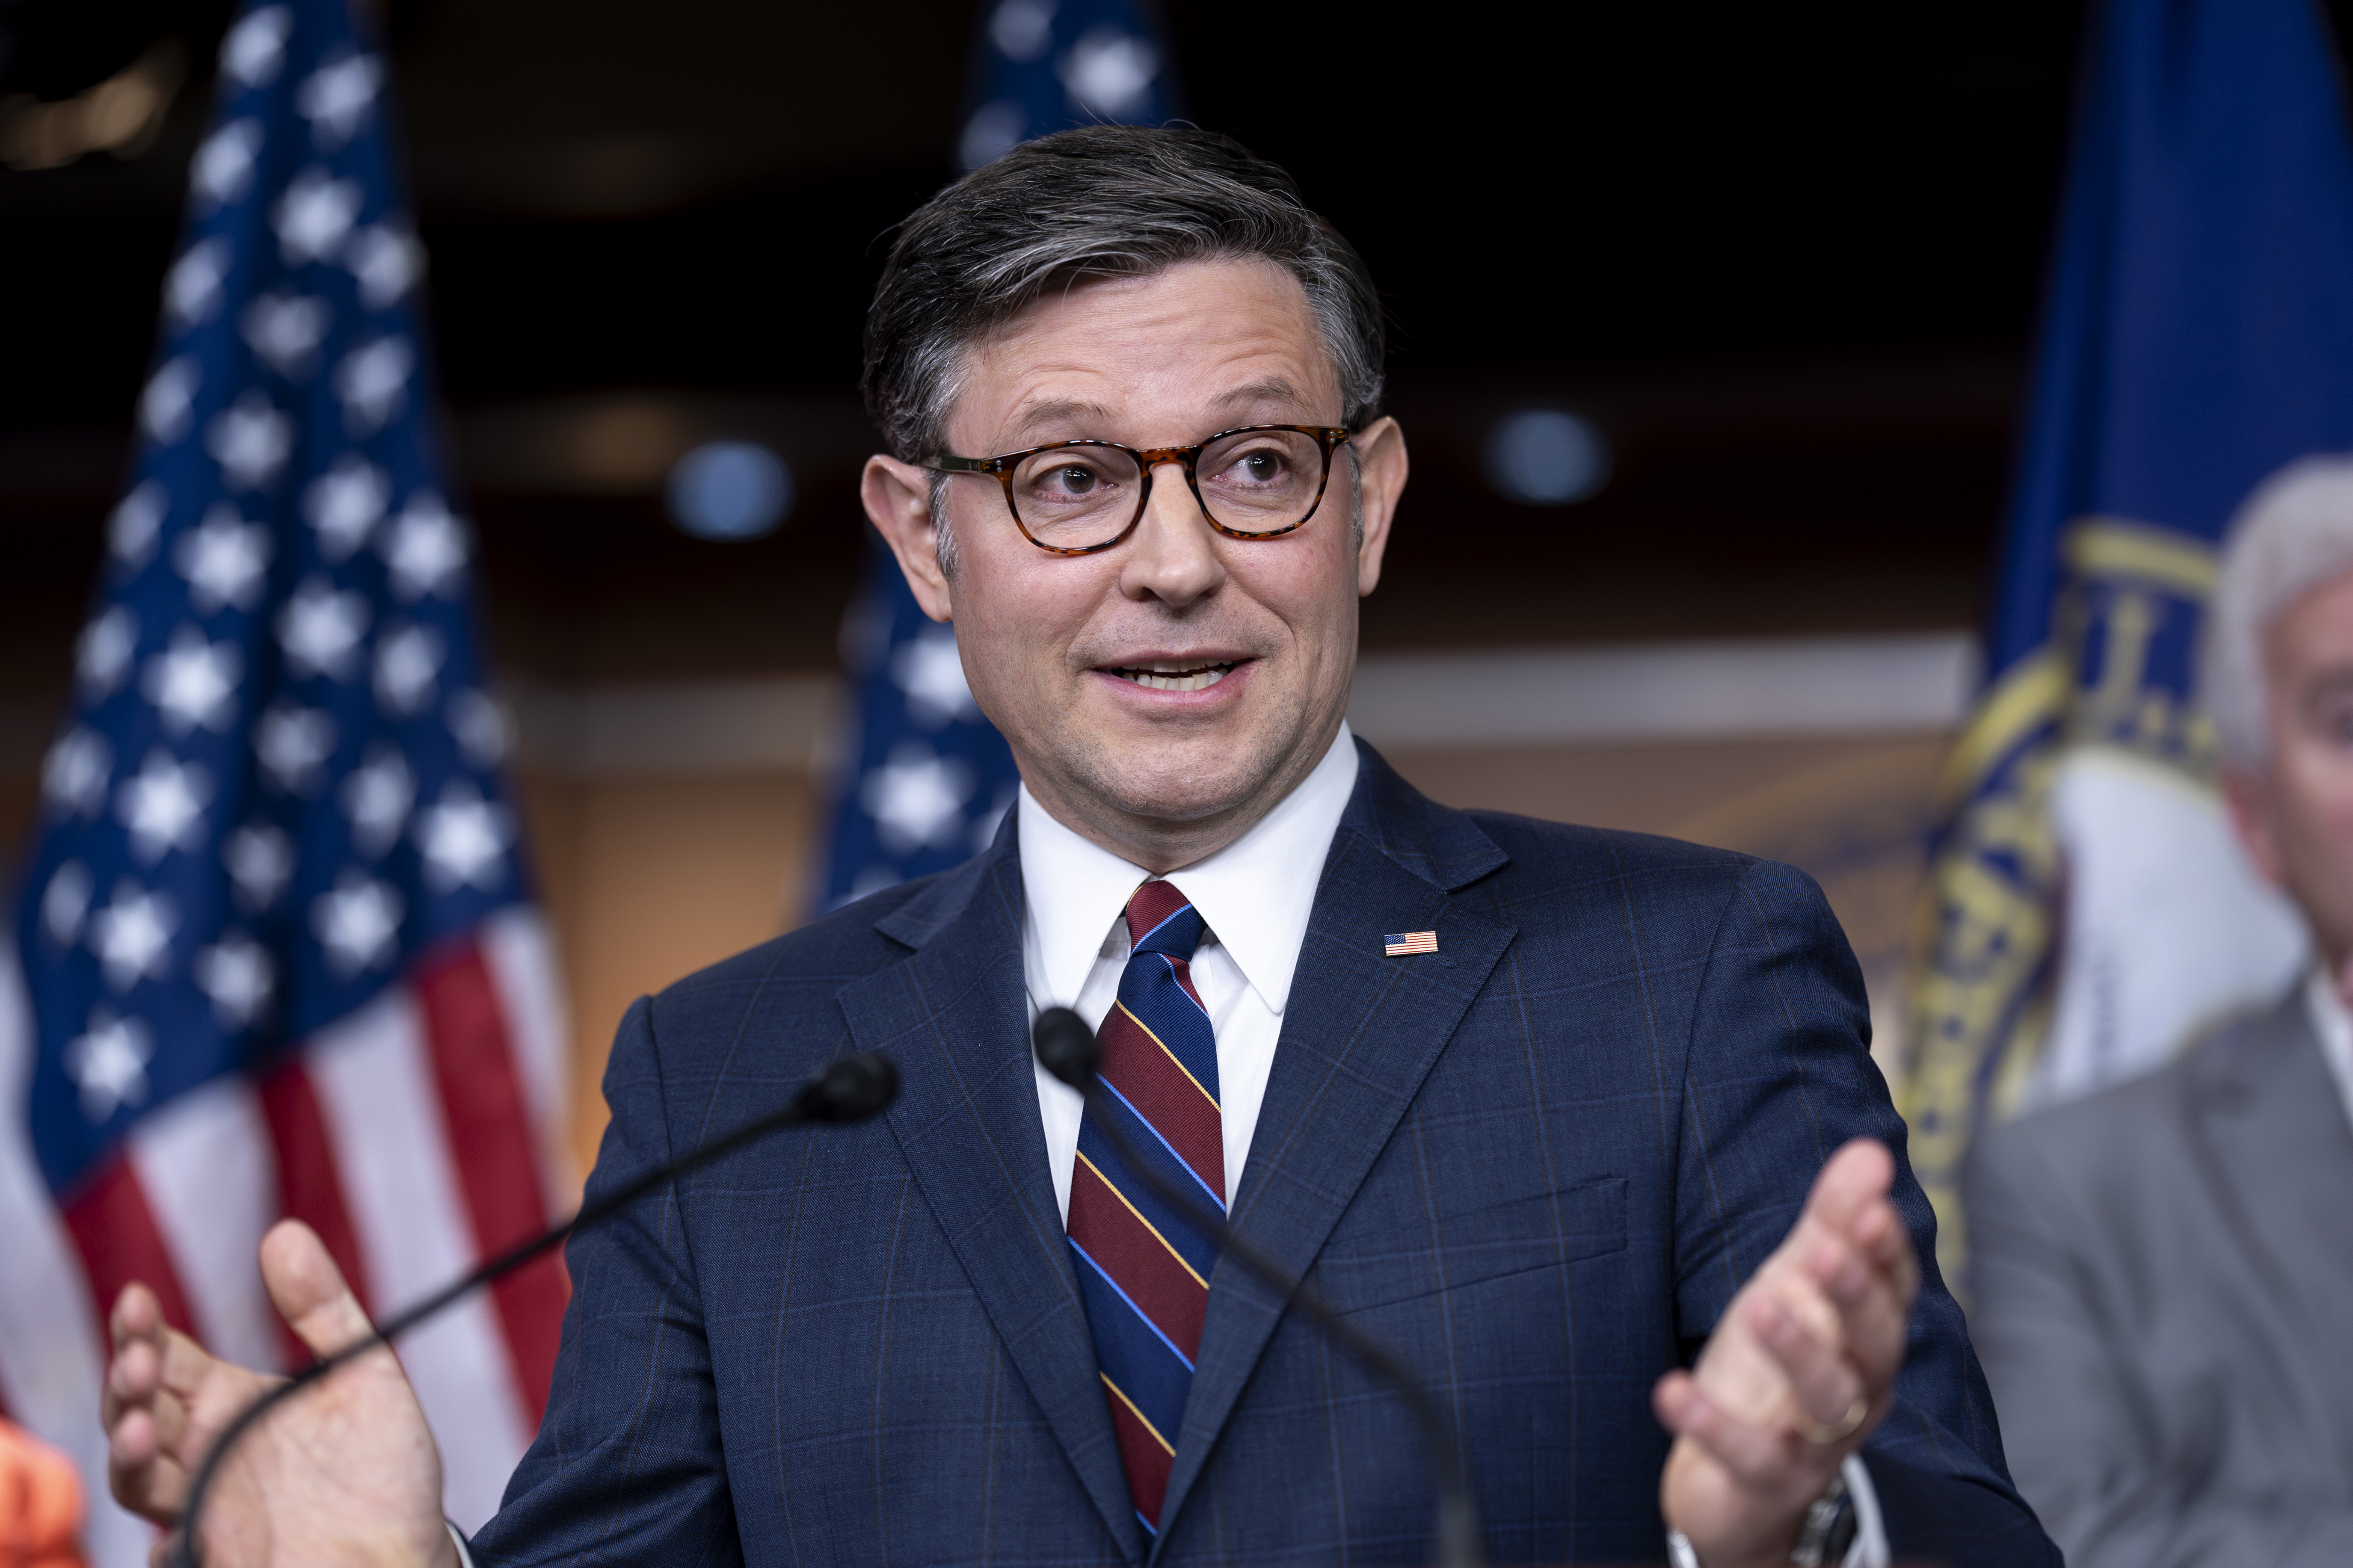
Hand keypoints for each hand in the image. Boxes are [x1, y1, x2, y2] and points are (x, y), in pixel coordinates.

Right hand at [102, 1219, 457, 1567]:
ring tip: (144, 1426)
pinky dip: (164, 1545)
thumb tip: (283, 1233)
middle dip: (127, 1382)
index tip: (136, 1297)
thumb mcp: (363, 1373)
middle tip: (141, 1358)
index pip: (165, 1357)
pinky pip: (170, 1553)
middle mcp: (207, 1452)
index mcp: (230, 1402)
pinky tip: (173, 1533)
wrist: (412, 1549)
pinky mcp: (221, 1555)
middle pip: (137, 1412)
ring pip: (137, 1479)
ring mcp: (207, 1506)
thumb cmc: (385, 1466)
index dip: (141, 1329)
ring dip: (128, 1453)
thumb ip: (323, 1307)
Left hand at [1652, 1139, 1917, 1566]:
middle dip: (1854, 1296)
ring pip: (1827, 1399)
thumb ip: (1830, 1223)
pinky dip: (1712, 1425)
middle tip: (1827, 1251)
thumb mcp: (1793, 1286)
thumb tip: (1870, 1151)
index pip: (1893, 1290)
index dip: (1886, 1252)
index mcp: (1866, 1338)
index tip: (1874, 1207)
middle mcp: (1857, 1390)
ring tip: (1760, 1304)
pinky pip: (1750, 1456)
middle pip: (1875, 1343)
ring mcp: (1817, 1441)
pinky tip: (1671, 1388)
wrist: (1736, 1481)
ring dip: (1798, 1350)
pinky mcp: (1769, 1482)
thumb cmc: (1775, 1370)